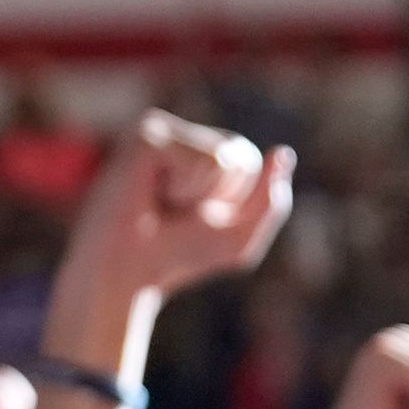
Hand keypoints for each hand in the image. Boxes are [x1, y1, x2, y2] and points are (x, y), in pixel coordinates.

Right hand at [50, 115, 296, 355]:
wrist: (124, 279)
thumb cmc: (176, 257)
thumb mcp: (239, 238)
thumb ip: (271, 202)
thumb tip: (284, 153)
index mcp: (196, 149)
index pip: (248, 161)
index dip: (231, 201)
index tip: (191, 218)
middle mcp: (177, 132)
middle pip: (241, 156)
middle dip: (219, 198)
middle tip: (174, 214)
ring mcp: (158, 129)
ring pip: (223, 160)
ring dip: (198, 197)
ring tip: (160, 206)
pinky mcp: (146, 137)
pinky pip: (201, 161)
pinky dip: (184, 190)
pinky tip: (149, 197)